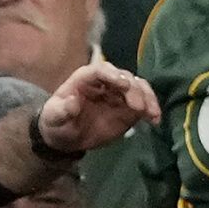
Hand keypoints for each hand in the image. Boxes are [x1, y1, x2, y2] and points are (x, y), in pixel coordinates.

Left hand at [39, 62, 159, 152]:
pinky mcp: (129, 107)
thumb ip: (62, 110)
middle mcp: (106, 80)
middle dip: (134, 89)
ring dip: (147, 98)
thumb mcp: (53, 117)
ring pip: (138, 87)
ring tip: (152, 114)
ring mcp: (120, 93)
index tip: (124, 85)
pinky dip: (151, 109)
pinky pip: (144, 103)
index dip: (113, 75)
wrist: (66, 137)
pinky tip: (155, 120)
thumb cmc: (57, 121)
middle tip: (139, 107)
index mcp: (86, 77)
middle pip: (124, 77)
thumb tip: (72, 102)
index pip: (101, 70)